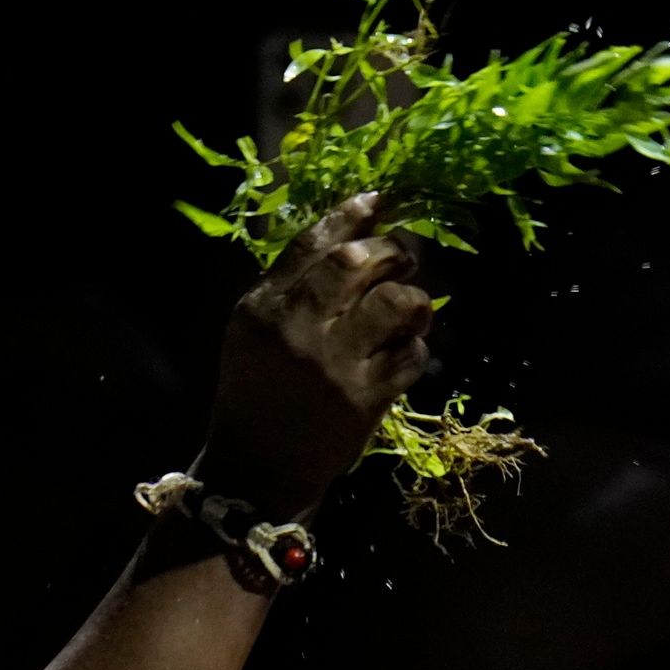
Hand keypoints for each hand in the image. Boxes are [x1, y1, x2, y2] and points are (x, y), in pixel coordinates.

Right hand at [199, 193, 433, 517]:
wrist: (256, 468)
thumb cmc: (256, 392)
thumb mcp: (254, 331)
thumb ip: (291, 285)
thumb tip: (349, 237)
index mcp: (264, 306)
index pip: (312, 241)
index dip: (351, 213)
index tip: (379, 200)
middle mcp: (298, 328)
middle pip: (358, 262)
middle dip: (393, 252)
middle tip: (403, 261)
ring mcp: (335, 364)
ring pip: (397, 304)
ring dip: (415, 302)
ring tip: (411, 313)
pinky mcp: (365, 400)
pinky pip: (411, 355)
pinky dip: (414, 350)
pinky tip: (401, 357)